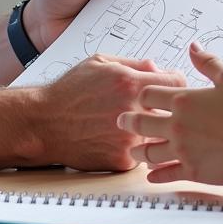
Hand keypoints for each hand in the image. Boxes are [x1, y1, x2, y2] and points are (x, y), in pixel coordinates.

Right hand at [37, 55, 185, 170]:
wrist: (45, 124)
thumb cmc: (69, 92)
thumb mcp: (100, 62)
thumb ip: (134, 64)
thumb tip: (158, 68)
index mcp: (130, 84)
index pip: (177, 83)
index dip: (176, 83)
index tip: (172, 86)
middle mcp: (132, 112)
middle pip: (174, 111)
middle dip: (169, 107)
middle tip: (160, 107)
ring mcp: (129, 140)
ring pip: (162, 135)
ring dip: (157, 130)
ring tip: (143, 124)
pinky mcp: (123, 161)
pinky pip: (145, 154)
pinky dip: (139, 147)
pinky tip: (123, 139)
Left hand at [116, 42, 222, 185]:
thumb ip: (208, 63)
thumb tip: (193, 47)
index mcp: (183, 100)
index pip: (149, 94)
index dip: (142, 93)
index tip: (139, 96)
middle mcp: (176, 125)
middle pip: (142, 123)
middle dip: (129, 121)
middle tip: (120, 121)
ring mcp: (182, 150)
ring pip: (150, 152)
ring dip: (139, 150)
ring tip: (133, 150)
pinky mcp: (192, 171)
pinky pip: (167, 174)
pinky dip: (156, 176)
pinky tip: (150, 176)